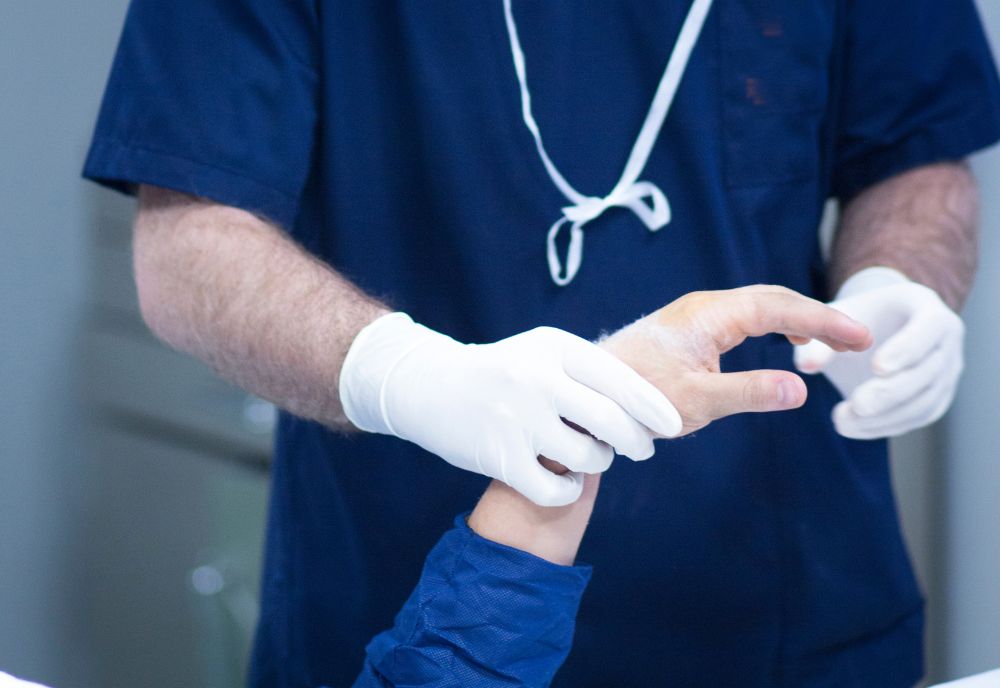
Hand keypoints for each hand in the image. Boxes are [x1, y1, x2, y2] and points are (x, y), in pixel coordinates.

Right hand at [339, 314, 681, 506]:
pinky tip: (565, 481)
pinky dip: (569, 490)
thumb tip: (648, 406)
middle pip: (613, 421)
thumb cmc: (502, 372)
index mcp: (555, 349)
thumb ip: (588, 373)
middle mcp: (538, 380)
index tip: (672, 426)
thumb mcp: (542, 353)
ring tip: (592, 458)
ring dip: (601, 463)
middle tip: (641, 450)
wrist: (429, 386)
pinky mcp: (500, 456)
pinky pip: (556, 488)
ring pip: (589, 457)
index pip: (621, 380)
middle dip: (637, 441)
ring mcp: (518, 419)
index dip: (653, 408)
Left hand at [601, 285, 872, 435]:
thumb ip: (748, 393)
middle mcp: (704, 306)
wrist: (590, 393)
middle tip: (857, 340)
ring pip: (758, 306)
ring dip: (796, 319)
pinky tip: (783, 342)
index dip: (823, 320)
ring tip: (828, 342)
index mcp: (710, 315)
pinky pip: (743, 317)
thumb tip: (801, 388)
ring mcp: (696, 315)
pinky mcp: (690, 329)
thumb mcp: (696, 402)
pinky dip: (773, 325)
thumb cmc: (636, 397)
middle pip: (773, 299)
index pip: (779, 308)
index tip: (859, 337)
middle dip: (817, 316)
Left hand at [794, 267, 963, 438]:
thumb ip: (820, 335)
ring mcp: (947, 369)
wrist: (873, 328)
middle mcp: (947, 339)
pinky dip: (887, 425)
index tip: (876, 367)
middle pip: (929, 371)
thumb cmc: (854, 317)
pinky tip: (855, 427)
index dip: (906, 349)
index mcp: (926, 307)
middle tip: (856, 405)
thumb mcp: (835, 317)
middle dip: (891, 392)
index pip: (930, 327)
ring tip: (842, 421)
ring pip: (926, 401)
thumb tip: (806, 366)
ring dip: (885, 417)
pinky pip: (918, 416)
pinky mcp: (937, 395)